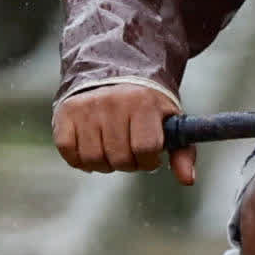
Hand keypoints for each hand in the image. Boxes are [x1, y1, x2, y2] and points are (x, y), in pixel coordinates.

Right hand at [52, 83, 193, 185]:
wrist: (115, 73)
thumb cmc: (148, 106)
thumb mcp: (170, 123)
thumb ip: (182, 152)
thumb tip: (188, 180)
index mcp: (143, 102)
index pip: (145, 148)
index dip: (149, 161)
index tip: (150, 156)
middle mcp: (112, 102)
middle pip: (119, 157)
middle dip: (128, 164)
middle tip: (131, 153)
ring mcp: (87, 106)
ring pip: (93, 158)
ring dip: (105, 165)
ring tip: (112, 151)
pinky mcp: (66, 112)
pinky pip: (67, 150)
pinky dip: (80, 160)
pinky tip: (92, 151)